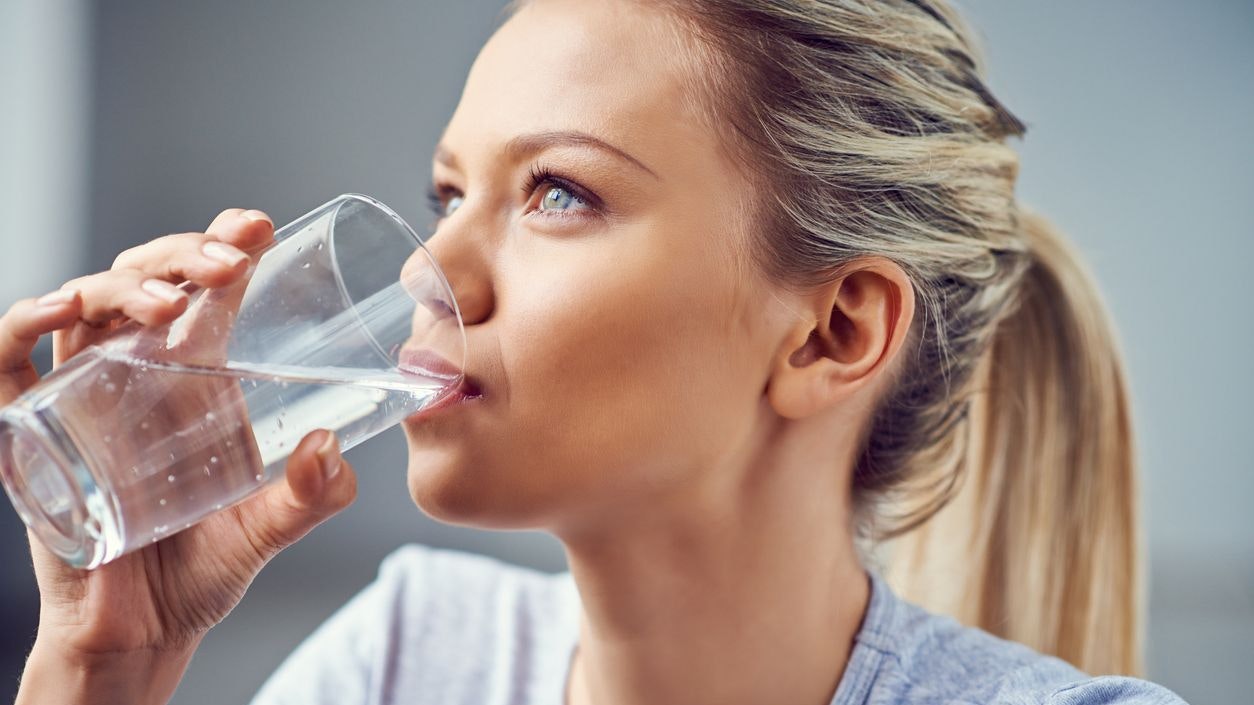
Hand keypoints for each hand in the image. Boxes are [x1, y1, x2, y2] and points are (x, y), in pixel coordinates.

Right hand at [2, 209, 357, 703]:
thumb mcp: (270, 526)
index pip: (206, 289)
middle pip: (148, 279)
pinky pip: (11, 364)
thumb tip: (333, 451)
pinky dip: (25, 325)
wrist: (142, 632)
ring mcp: (82, 395)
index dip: (226, 246)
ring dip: (124, 283)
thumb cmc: (204, 568)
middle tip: (231, 261)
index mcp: (197, 377)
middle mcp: (138, 374)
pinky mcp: (32, 432)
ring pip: (87, 305)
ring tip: (172, 300)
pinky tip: (61, 310)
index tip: (258, 226)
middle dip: (186, 254)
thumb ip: (311, 495)